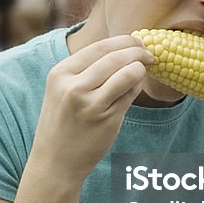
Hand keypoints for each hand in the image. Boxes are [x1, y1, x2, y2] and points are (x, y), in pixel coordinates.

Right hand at [30, 35, 154, 185]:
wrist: (55, 162)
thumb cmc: (62, 122)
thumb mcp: (61, 89)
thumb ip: (85, 69)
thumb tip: (122, 47)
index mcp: (60, 73)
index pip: (99, 47)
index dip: (123, 41)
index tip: (137, 41)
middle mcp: (73, 86)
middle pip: (114, 57)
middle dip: (137, 50)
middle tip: (149, 52)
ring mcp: (90, 104)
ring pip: (126, 73)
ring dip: (141, 67)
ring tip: (146, 67)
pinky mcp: (106, 120)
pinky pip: (130, 94)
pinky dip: (137, 86)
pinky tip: (136, 86)